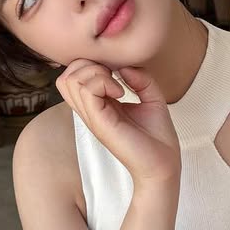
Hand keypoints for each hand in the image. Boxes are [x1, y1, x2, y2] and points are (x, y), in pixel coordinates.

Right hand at [57, 61, 180, 187]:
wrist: (163, 166)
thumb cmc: (157, 138)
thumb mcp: (152, 98)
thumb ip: (140, 78)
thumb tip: (124, 66)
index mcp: (99, 105)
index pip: (74, 77)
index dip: (91, 64)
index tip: (117, 72)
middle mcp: (91, 111)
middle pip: (65, 77)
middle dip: (89, 65)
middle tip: (113, 76)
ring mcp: (93, 117)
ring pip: (70, 81)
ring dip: (95, 73)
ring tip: (117, 85)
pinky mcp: (100, 123)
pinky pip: (87, 91)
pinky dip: (104, 83)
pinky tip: (121, 94)